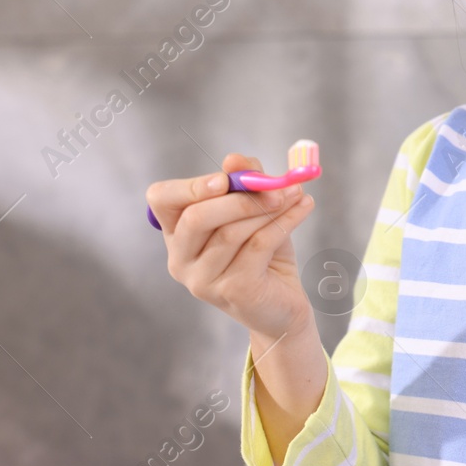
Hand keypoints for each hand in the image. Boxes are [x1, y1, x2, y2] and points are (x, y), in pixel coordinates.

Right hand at [147, 151, 316, 339]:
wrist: (283, 305)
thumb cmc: (263, 253)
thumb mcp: (254, 210)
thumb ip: (244, 181)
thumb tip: (235, 160)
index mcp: (176, 233)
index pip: (161, 200)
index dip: (189, 186)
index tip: (225, 178)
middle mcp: (181, 259)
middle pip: (196, 217)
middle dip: (238, 197)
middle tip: (276, 186)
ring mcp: (203, 280)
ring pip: (231, 232)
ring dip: (268, 208)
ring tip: (296, 193)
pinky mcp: (233, 291)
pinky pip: (258, 246)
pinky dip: (285, 221)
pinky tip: (304, 206)